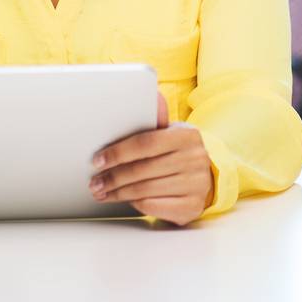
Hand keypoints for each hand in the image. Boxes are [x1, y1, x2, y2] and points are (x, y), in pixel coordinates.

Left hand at [90, 93, 214, 225]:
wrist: (206, 180)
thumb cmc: (179, 154)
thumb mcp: (171, 135)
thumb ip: (157, 120)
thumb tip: (153, 95)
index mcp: (187, 135)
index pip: (145, 142)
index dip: (118, 152)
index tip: (98, 160)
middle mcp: (195, 159)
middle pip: (142, 169)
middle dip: (113, 177)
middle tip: (95, 182)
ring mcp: (196, 184)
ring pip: (145, 190)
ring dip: (118, 193)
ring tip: (102, 192)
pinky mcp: (192, 206)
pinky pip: (154, 206)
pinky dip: (134, 204)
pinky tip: (125, 200)